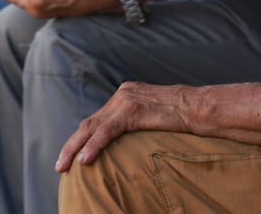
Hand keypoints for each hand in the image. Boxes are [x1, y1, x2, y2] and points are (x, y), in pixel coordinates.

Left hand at [56, 82, 196, 171]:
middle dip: (71, 145)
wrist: (200, 107)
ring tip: (64, 166)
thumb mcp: (154, 118)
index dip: (82, 139)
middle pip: (89, 122)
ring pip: (92, 127)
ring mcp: (126, 100)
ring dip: (75, 148)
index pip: (96, 119)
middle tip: (59, 166)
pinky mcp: (133, 110)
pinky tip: (84, 159)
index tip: (71, 156)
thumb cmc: (183, 117)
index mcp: (125, 95)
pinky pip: (107, 131)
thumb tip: (127, 145)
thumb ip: (137, 124)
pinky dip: (94, 145)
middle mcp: (122, 94)